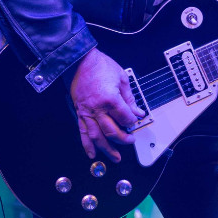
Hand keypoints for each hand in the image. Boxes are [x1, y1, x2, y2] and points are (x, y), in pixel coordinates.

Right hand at [68, 48, 143, 162]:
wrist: (79, 60)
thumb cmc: (100, 65)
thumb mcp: (121, 78)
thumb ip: (130, 98)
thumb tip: (138, 112)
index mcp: (110, 99)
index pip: (126, 118)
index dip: (133, 121)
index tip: (135, 120)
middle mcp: (98, 109)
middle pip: (113, 132)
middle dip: (124, 139)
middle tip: (130, 141)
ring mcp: (87, 112)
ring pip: (98, 136)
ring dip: (107, 149)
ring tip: (115, 157)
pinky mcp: (80, 113)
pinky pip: (83, 132)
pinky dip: (87, 145)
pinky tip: (92, 154)